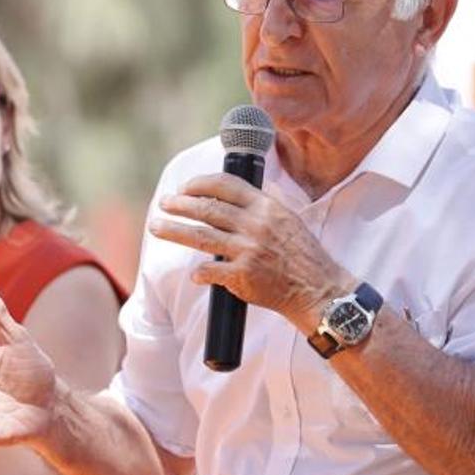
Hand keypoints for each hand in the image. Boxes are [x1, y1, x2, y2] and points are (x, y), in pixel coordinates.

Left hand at [148, 172, 353, 329]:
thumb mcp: (290, 218)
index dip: (200, 184)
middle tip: (163, 204)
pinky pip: (211, 270)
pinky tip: (192, 273)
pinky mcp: (243, 276)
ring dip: (174, 231)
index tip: (185, 188)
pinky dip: (199, 272)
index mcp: (266, 207)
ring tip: (157, 227)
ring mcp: (247, 251)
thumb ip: (267, 202)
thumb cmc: (304, 255)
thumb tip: (248, 187)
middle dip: (180, 205)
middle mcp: (255, 225)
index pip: (225, 186)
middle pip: (207, 209)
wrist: (318, 289)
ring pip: (201, 236)